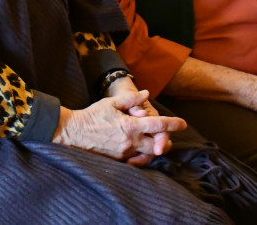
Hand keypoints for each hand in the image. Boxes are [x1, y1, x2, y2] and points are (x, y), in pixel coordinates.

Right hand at [53, 89, 185, 161]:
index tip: (183, 123)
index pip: (158, 125)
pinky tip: (141, 151)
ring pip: (148, 154)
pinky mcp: (118, 161)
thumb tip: (146, 94)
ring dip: (154, 148)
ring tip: (154, 141)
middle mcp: (129, 142)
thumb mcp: (111, 102)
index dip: (173, 124)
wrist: (73, 133)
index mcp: (130, 125)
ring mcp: (124, 154)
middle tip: (167, 135)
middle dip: (165, 140)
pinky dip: (142, 156)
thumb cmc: (92, 115)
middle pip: (158, 145)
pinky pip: (136, 162)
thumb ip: (131, 99)